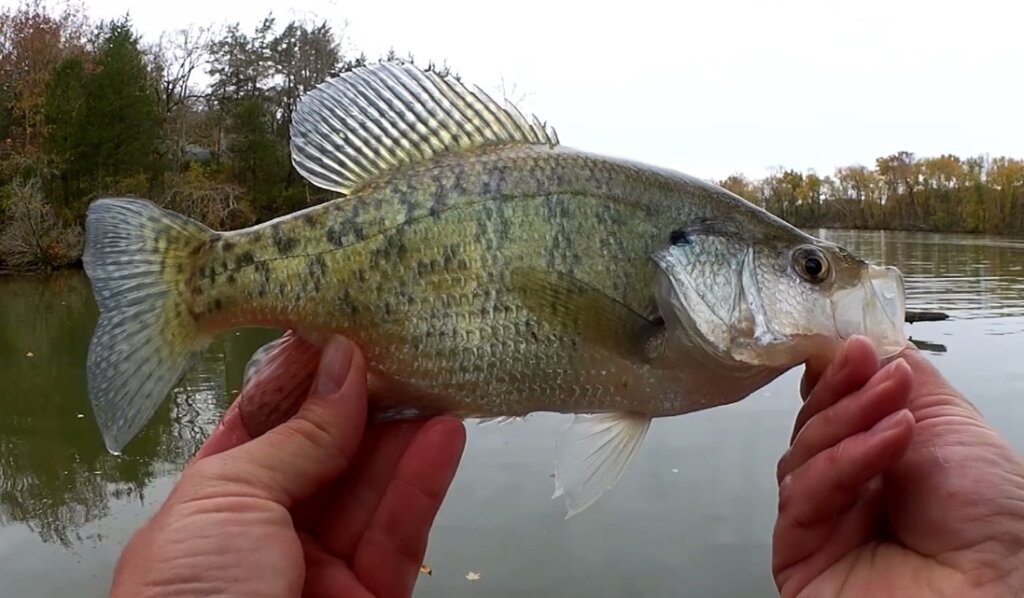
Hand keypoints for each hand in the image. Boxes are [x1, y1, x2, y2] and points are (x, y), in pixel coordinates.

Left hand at [110, 335, 465, 597]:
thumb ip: (297, 435)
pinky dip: (424, 483)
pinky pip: (401, 533)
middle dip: (364, 402)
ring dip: (404, 434)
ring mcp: (322, 566)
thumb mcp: (227, 500)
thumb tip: (343, 364)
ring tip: (437, 378)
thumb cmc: (191, 596)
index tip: (344, 331)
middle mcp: (268, 531)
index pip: (264, 427)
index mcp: (213, 504)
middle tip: (404, 348)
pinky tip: (445, 435)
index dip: (304, 380)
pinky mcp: (371, 596)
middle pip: (327, 454)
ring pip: (372, 489)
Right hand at [772, 336, 1023, 596]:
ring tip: (898, 409)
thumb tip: (867, 341)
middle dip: (843, 392)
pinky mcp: (798, 553)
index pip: (834, 410)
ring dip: (848, 422)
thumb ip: (904, 377)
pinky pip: (803, 495)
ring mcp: (820, 524)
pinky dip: (844, 461)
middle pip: (811, 428)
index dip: (839, 377)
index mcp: (879, 464)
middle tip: (869, 363)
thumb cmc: (992, 519)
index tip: (857, 345)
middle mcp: (846, 493)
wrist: (1000, 587)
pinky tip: (889, 440)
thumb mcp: (950, 424)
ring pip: (800, 456)